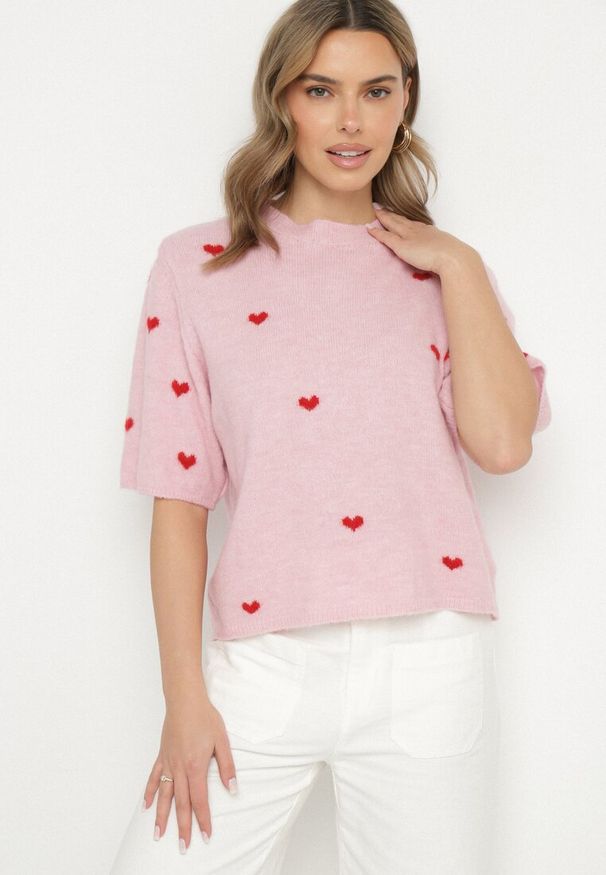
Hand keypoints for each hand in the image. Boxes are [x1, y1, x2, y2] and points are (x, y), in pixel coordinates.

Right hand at [142, 694, 236, 851]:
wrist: (185, 700)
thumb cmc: (205, 717)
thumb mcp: (222, 740)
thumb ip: (226, 766)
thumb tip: (232, 789)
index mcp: (195, 766)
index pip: (199, 800)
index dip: (203, 819)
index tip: (206, 836)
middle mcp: (179, 768)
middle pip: (181, 803)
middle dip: (183, 827)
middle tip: (183, 846)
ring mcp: (168, 763)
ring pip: (164, 795)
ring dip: (162, 816)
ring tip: (158, 835)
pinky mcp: (162, 756)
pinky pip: (154, 778)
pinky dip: (149, 793)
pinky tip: (145, 806)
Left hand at [367, 206, 473, 274]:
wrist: (452, 257)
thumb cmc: (453, 257)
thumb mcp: (446, 251)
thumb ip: (440, 253)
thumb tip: (443, 258)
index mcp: (428, 231)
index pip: (413, 223)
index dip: (404, 219)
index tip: (398, 215)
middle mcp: (417, 230)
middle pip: (401, 219)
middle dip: (391, 213)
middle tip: (381, 207)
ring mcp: (409, 236)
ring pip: (392, 223)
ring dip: (383, 217)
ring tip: (375, 211)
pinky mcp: (401, 245)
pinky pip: (386, 237)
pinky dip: (377, 232)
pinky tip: (369, 229)